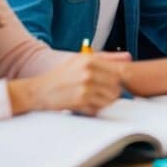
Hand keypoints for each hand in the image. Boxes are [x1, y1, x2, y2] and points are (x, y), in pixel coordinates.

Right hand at [7, 53, 127, 115]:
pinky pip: (99, 108)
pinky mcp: (80, 100)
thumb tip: (129, 57)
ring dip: (105, 102)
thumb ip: (106, 58)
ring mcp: (85, 86)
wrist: (37, 90)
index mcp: (90, 60)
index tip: (112, 84)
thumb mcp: (81, 60)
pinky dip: (95, 109)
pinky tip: (86, 105)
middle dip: (112, 92)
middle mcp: (88, 72)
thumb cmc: (61, 75)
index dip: (118, 81)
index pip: (119, 72)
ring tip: (94, 100)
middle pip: (116, 86)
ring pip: (110, 98)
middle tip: (101, 94)